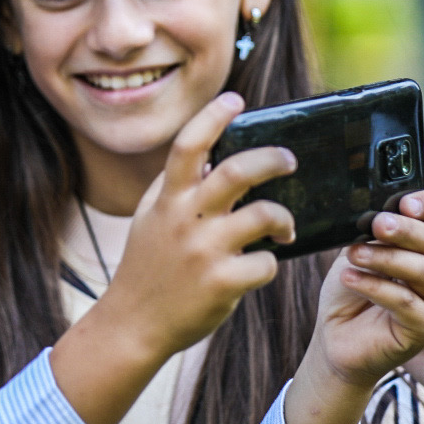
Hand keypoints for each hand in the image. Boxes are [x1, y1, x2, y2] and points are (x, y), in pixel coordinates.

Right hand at [94, 92, 296, 359]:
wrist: (134, 323)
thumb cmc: (148, 267)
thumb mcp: (151, 219)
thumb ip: (175, 188)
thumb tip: (207, 153)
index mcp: (167, 200)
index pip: (188, 145)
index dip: (213, 117)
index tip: (235, 100)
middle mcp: (186, 220)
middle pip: (238, 171)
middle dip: (273, 159)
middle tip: (289, 160)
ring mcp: (205, 252)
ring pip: (265, 214)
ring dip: (283, 218)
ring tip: (285, 227)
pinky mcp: (223, 283)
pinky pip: (267, 263)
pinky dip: (269, 263)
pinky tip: (260, 267)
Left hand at [283, 191, 423, 423]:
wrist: (335, 339)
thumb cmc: (348, 295)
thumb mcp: (356, 252)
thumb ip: (370, 232)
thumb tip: (376, 210)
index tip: (406, 201)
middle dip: (404, 229)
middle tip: (376, 223)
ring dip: (386, 258)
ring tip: (354, 253)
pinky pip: (406, 301)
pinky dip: (375, 286)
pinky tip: (350, 278)